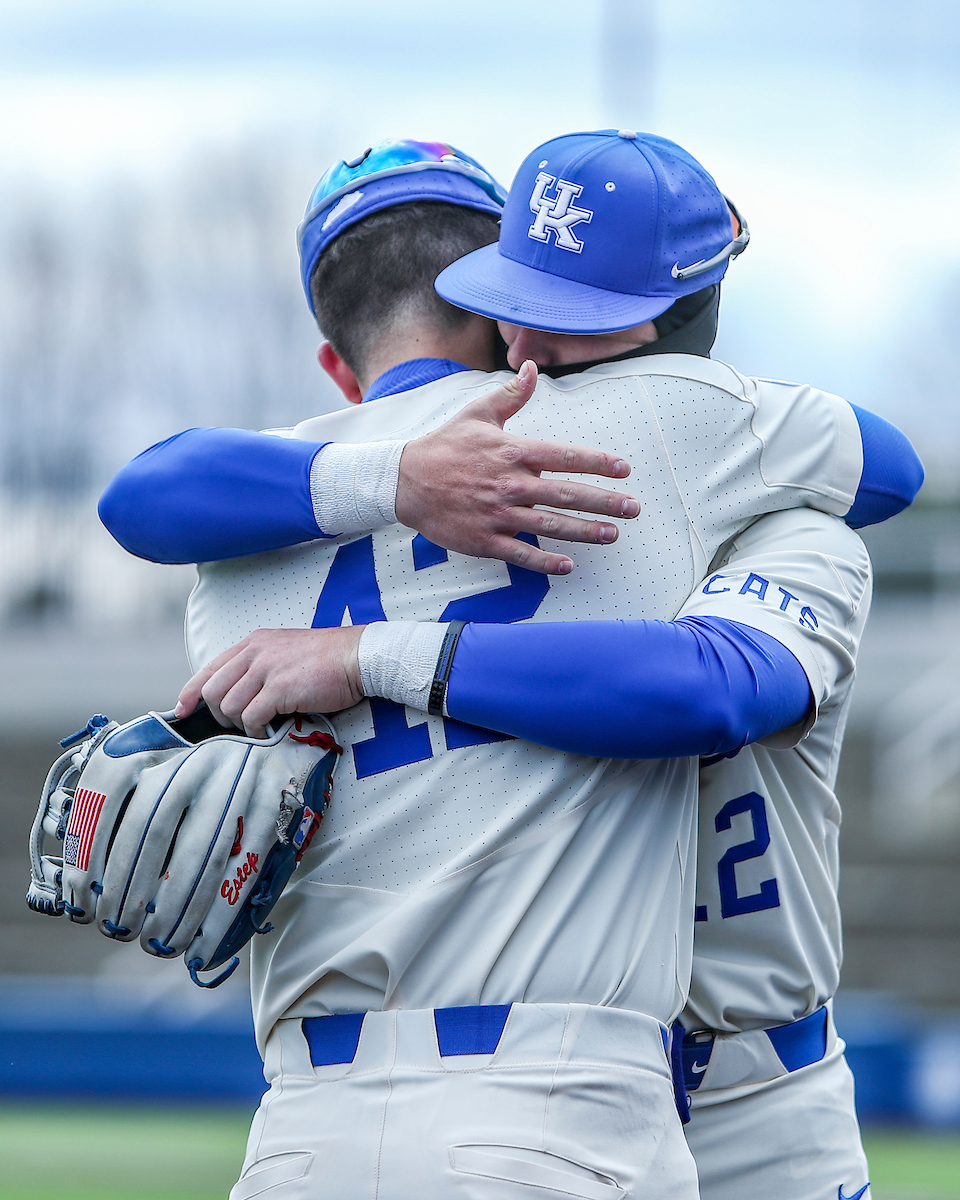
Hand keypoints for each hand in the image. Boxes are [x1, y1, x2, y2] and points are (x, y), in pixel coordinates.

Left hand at [175, 627, 365, 737]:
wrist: (357, 656)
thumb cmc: (328, 659)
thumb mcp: (285, 651)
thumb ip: (261, 665)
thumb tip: (241, 693)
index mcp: (253, 643)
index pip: (209, 668)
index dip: (191, 692)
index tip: (182, 710)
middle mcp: (255, 653)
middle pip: (212, 690)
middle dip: (217, 714)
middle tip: (237, 725)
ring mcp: (266, 669)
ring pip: (227, 706)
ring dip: (238, 724)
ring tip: (258, 726)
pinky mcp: (279, 688)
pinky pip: (251, 716)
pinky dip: (256, 728)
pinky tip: (270, 728)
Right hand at [395, 360, 639, 575]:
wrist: (404, 481)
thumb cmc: (444, 446)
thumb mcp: (477, 413)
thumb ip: (511, 395)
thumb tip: (532, 369)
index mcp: (514, 452)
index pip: (566, 457)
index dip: (599, 463)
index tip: (624, 469)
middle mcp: (511, 485)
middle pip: (567, 495)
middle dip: (605, 502)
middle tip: (633, 509)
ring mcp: (499, 515)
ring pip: (551, 526)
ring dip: (585, 532)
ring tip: (612, 535)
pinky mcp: (484, 540)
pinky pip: (521, 554)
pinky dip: (545, 562)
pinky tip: (568, 565)